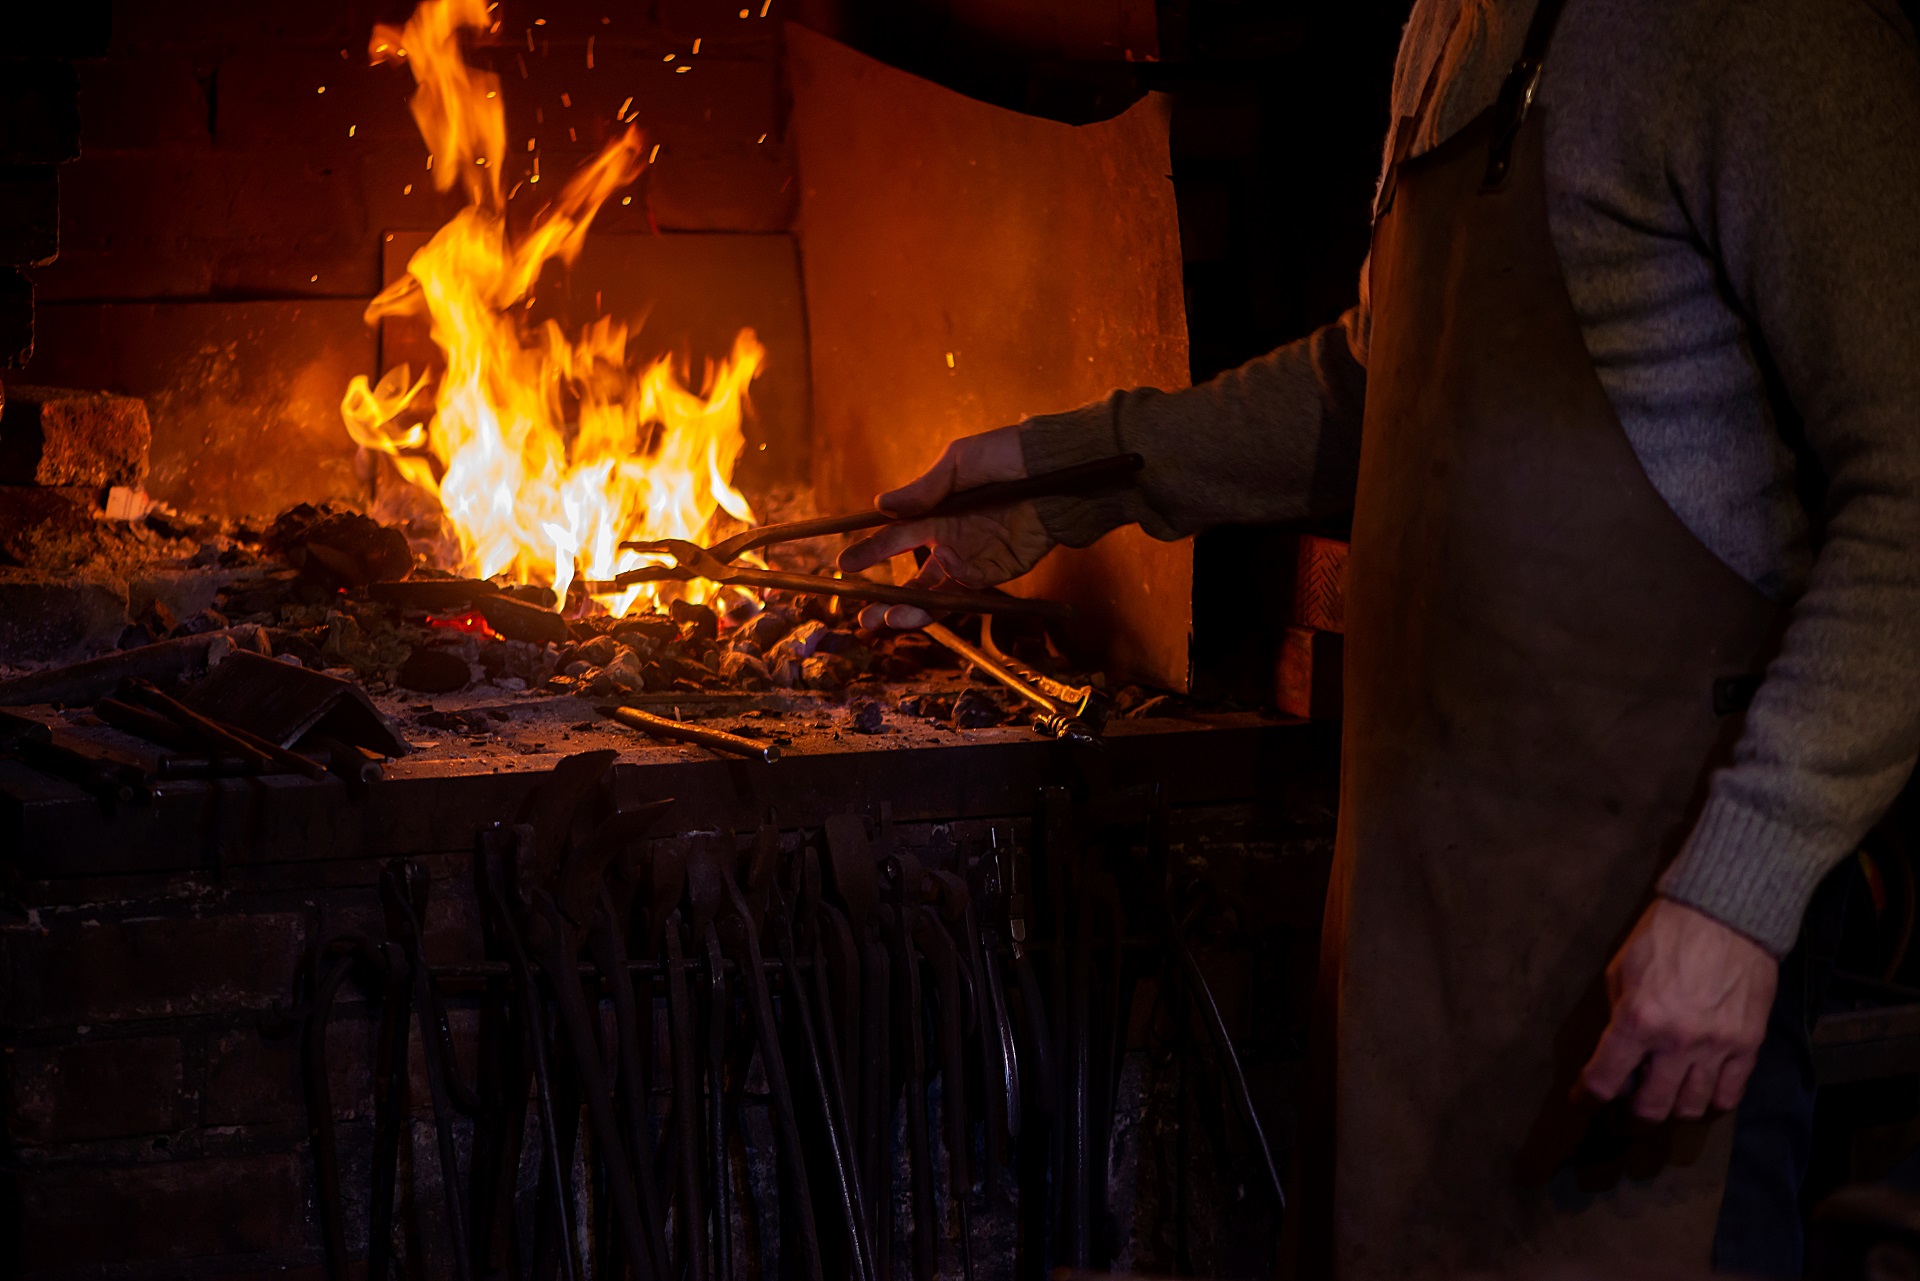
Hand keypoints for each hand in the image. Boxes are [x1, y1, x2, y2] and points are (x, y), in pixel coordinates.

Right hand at [837, 426, 1056, 628]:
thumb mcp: (959, 462)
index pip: (895, 539)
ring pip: (936, 594)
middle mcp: (952, 541)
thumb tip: (881, 507)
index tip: (843, 567)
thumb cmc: (1009, 456)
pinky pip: (967, 588)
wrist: (1058, 468)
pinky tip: (932, 578)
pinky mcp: (999, 571)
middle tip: (863, 616)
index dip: (870, 553)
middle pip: (913, 580)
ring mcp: (975, 560)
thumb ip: (923, 491)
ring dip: (911, 610)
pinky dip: (947, 588)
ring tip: (887, 618)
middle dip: (886, 600)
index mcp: (937, 513)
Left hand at [1579, 898, 1778, 1121]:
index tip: (1584, 1102)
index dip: (1589, 1097)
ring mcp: (1716, 1047)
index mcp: (1638, 1020)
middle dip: (1630, 1120)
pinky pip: (1730, 1094)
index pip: (1606, 1079)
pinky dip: (1711, 1103)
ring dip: (1671, 1113)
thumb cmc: (1665, 936)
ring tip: (1661, 1105)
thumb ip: (1618, 1013)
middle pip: (1652, 1108)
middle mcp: (1677, 1042)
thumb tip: (1616, 1052)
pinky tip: (1698, 1096)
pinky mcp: (1748, 1045)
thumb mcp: (1622, 969)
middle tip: (1622, 1118)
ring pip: (1692, 1108)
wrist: (1726, 915)